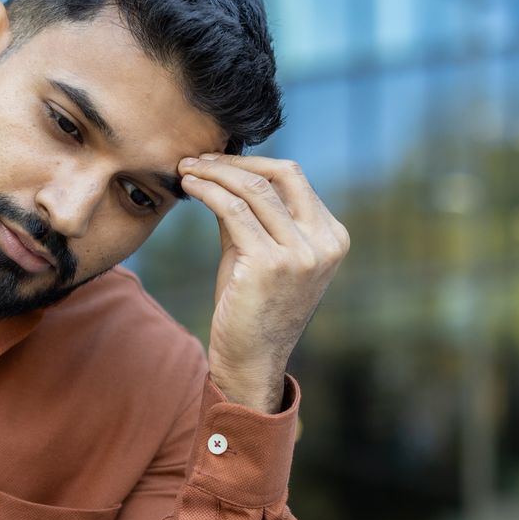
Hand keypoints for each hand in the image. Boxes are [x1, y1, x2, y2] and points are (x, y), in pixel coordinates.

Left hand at [177, 153, 348, 411]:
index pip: (294, 179)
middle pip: (281, 175)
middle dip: (234, 162)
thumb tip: (224, 172)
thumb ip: (252, 216)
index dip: (252, 164)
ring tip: (185, 169)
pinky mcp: (270, 264)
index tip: (216, 161)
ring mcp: (302, 254)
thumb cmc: (252, 309)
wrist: (251, 361)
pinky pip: (234, 212)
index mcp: (332, 237)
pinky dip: (208, 192)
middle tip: (197, 158)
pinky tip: (189, 187)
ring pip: (254, 191)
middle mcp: (325, 243)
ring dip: (214, 173)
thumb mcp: (259, 254)